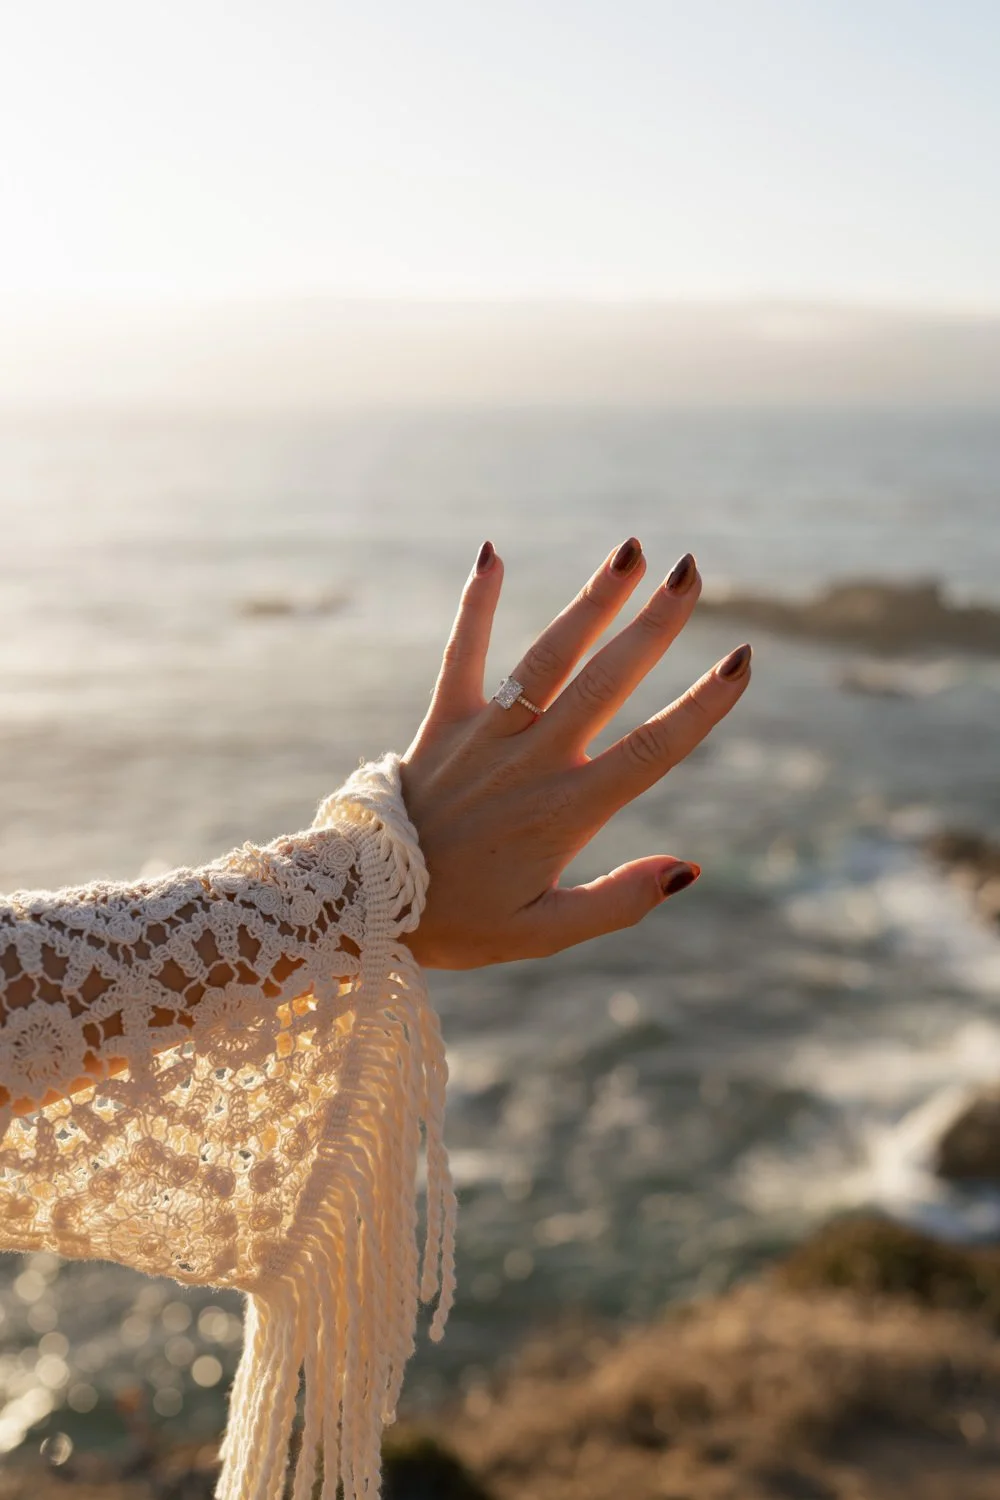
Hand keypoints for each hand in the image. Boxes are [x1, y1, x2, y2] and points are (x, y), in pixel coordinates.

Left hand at [399, 539, 750, 968]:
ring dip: (592, 602)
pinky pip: (462, 653)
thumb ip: (619, 901)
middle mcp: (532, 761)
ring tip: (631, 552)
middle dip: (655, 625)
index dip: (701, 705)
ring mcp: (486, 736)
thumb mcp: (545, 933)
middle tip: (692, 572)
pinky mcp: (443, 723)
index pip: (652, 750)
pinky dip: (477, 604)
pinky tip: (492, 553)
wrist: (364, 907)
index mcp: (566, 811)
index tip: (742, 660)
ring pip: (549, 657)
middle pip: (607, 682)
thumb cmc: (463, 923)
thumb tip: (689, 870)